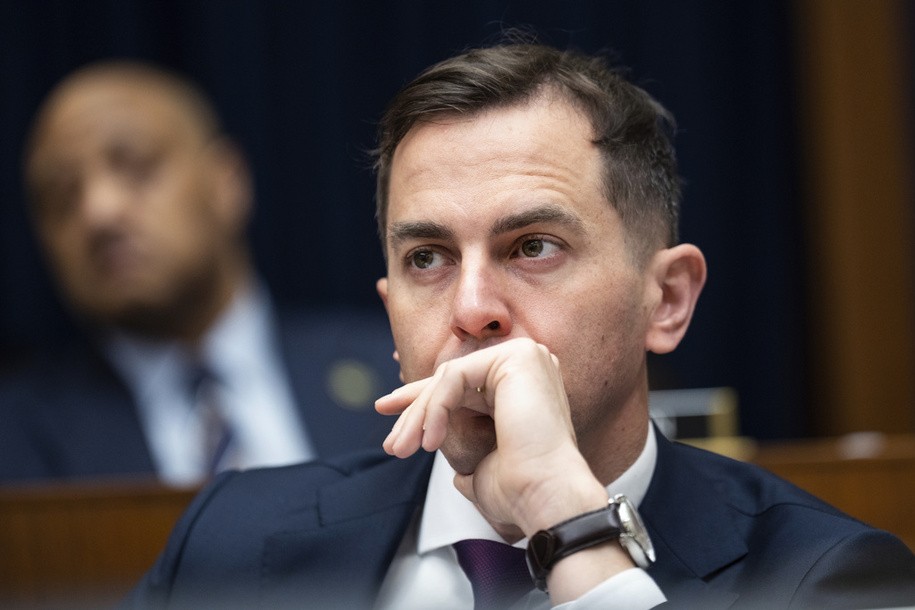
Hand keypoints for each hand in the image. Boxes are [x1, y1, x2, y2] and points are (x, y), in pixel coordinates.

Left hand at [375, 337, 607, 535]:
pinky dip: (435, 408)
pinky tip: (430, 440)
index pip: (463, 385)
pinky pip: (455, 376)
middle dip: (414, 410)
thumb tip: (460, 478)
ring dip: (419, 415)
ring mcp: (526, 356)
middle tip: (392, 443)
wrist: (544, 496)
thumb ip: (472, 457)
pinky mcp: (516, 357)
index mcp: (524, 387)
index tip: (386, 410)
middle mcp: (529, 365)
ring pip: (449, 377)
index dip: (423, 399)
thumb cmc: (521, 490)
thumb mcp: (482, 467)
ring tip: (403, 448)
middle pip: (453, 379)